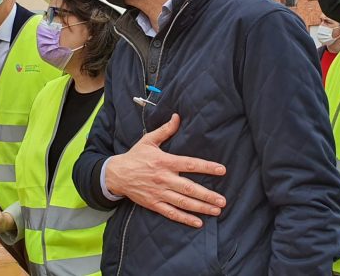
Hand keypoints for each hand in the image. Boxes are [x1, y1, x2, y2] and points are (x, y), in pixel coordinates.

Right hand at [105, 113, 226, 227]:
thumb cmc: (135, 156)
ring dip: (201, 208)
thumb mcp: (149, 140)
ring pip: (183, 202)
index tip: (222, 170)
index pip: (190, 164)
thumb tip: (177, 116)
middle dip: (207, 195)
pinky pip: (171, 213)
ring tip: (216, 210)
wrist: (116, 174)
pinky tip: (198, 222)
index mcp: (164, 162)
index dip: (207, 167)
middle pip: (189, 188)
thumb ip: (166, 130)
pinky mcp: (154, 204)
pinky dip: (185, 219)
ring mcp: (159, 193)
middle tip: (222, 201)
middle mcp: (163, 178)